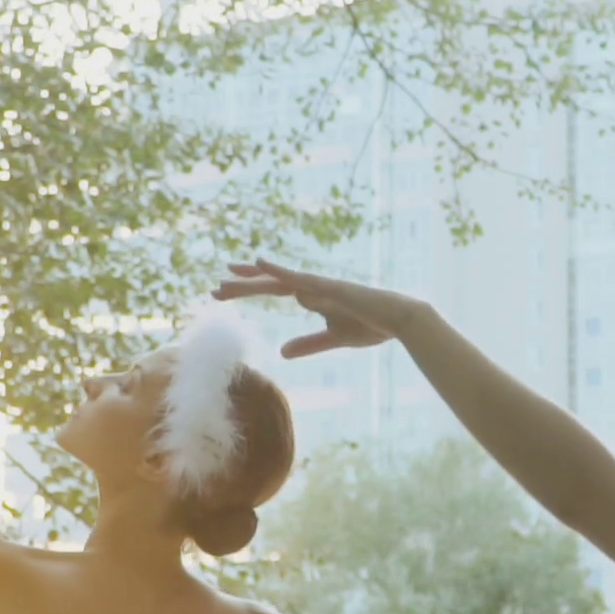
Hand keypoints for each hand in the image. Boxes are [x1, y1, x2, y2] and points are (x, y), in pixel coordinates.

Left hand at [213, 260, 428, 357]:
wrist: (399, 320)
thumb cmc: (370, 325)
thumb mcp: (332, 339)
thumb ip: (307, 344)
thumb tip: (281, 351)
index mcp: (311, 295)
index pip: (273, 288)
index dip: (249, 288)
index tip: (224, 288)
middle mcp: (311, 286)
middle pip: (269, 283)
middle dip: (242, 285)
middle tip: (215, 289)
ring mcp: (319, 284)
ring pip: (278, 279)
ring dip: (252, 279)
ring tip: (226, 278)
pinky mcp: (329, 287)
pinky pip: (299, 277)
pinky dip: (278, 269)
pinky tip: (259, 262)